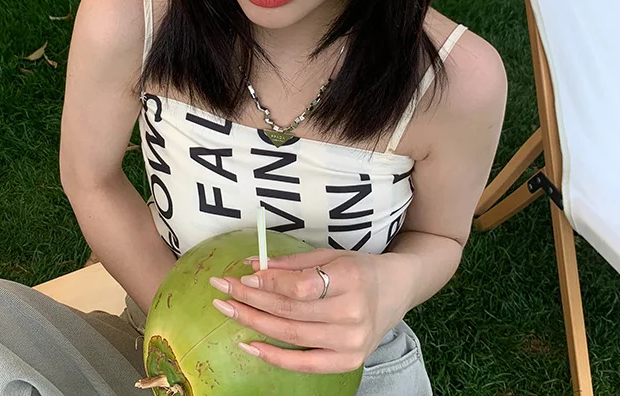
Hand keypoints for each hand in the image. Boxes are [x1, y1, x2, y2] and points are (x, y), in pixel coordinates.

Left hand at [208, 247, 416, 373]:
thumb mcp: (330, 255)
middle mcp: (353, 313)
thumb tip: (252, 266)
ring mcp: (352, 342)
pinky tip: (249, 344)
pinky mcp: (349, 362)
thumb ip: (292, 262)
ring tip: (228, 310)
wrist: (397, 290)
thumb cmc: (360, 268)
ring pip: (292, 336)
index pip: (301, 286)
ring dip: (254, 324)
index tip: (242, 277)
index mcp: (350, 279)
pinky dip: (274, 356)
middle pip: (291, 311)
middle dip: (251, 301)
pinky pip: (305, 364)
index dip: (268, 283)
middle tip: (221, 291)